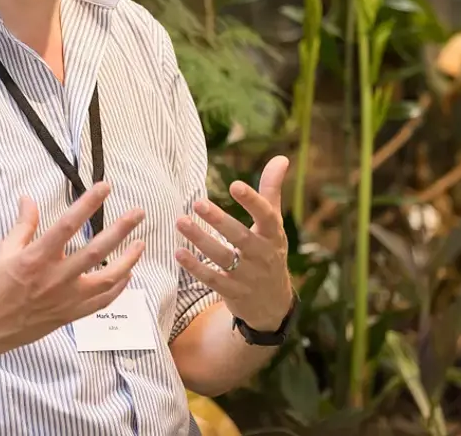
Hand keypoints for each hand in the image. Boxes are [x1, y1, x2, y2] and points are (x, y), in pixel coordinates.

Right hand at [0, 182, 144, 359]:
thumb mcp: (3, 250)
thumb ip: (23, 224)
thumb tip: (29, 198)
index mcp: (36, 257)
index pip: (68, 224)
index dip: (89, 203)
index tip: (105, 186)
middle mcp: (55, 278)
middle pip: (96, 250)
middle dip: (121, 229)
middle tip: (138, 212)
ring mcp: (65, 300)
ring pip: (107, 279)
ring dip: (128, 260)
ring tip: (140, 243)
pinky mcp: (69, 316)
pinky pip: (101, 302)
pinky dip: (118, 288)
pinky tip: (127, 274)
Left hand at [175, 155, 293, 330]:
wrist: (273, 304)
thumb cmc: (269, 252)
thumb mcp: (274, 224)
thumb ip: (272, 191)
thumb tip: (281, 157)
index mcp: (273, 235)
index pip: (265, 216)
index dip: (252, 201)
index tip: (235, 185)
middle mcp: (262, 255)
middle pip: (240, 237)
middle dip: (219, 221)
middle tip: (198, 203)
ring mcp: (247, 276)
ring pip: (223, 257)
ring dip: (201, 240)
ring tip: (180, 222)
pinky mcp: (232, 292)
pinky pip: (213, 279)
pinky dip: (195, 267)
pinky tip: (178, 252)